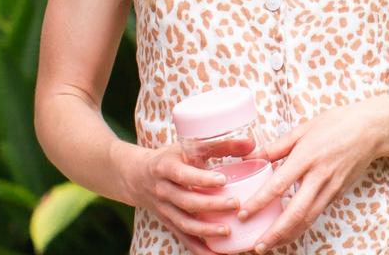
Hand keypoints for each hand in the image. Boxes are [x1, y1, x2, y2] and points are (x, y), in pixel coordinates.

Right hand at [119, 143, 240, 254]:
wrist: (137, 176)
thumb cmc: (171, 158)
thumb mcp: (189, 146)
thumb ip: (220, 144)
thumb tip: (252, 144)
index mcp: (167, 167)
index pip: (184, 175)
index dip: (201, 179)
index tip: (222, 181)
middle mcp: (163, 190)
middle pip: (187, 201)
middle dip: (211, 205)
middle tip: (235, 204)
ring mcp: (164, 209)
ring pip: (184, 223)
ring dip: (205, 230)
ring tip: (227, 231)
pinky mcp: (168, 223)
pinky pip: (183, 238)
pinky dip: (199, 249)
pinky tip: (216, 254)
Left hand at [238, 101, 386, 252]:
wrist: (371, 129)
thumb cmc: (337, 124)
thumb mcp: (304, 129)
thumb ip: (277, 146)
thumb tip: (251, 157)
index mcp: (307, 156)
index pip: (279, 185)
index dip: (260, 202)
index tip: (244, 213)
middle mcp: (319, 175)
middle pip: (296, 211)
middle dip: (276, 232)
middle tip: (258, 246)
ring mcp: (331, 187)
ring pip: (309, 218)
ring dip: (289, 235)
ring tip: (271, 245)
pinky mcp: (338, 193)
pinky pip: (318, 213)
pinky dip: (302, 225)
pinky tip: (290, 231)